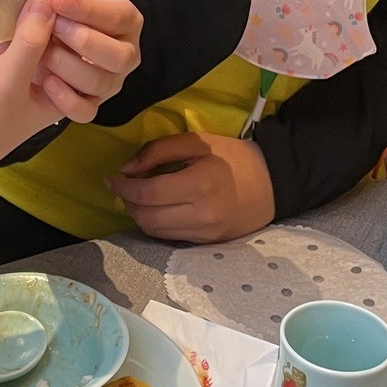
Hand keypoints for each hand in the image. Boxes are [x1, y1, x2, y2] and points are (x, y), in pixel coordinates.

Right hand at [0, 0, 139, 210]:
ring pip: (28, 26)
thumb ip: (30, 42)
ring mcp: (15, 65)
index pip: (82, 55)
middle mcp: (42, 76)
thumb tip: (46, 0)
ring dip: (20, 8)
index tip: (68, 0)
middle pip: (57, 35)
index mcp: (61, 93)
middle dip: (49, 11)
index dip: (79, 27)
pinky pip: (0, 27)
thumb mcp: (9, 85)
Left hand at [28, 0, 142, 118]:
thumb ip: (31, 13)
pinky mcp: (83, 106)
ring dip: (67, 66)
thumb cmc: (20, 34)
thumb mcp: (20, 18)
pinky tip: (46, 84)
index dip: (92, 9)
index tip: (59, 1)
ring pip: (101, 82)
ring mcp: (101, 83)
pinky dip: (66, 99)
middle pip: (122, 56)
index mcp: (114, 22)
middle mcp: (114, 53)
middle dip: (85, 40)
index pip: (121, 15)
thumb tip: (41, 2)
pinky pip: (86, 111)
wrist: (2, 75)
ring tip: (41, 55)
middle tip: (53, 28)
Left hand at [109, 131, 273, 242]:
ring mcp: (205, 233)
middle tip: (121, 187)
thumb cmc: (235, 157)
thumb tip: (127, 168)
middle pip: (147, 217)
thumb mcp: (198, 142)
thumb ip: (159, 151)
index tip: (113, 176)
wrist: (274, 183)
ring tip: (135, 198)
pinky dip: (155, 224)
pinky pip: (170, 237)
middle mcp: (201, 215)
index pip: (148, 193)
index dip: (124, 186)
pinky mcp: (208, 243)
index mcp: (200, 184)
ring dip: (138, 215)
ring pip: (155, 231)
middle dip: (127, 202)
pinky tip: (154, 209)